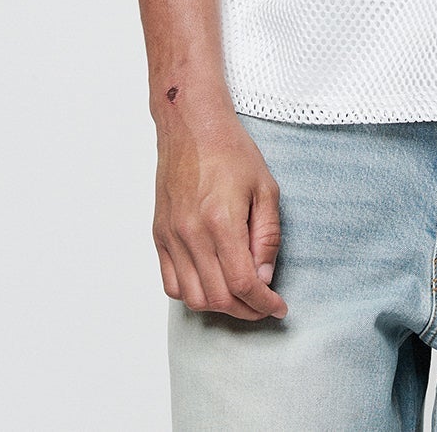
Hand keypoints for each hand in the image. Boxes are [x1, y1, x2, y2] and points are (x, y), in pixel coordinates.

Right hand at [153, 104, 287, 320]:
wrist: (192, 126)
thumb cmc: (231, 151)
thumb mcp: (265, 188)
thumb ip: (267, 237)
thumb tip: (264, 278)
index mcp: (221, 220)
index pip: (243, 283)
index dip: (264, 303)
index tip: (278, 307)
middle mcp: (191, 233)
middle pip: (218, 297)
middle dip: (246, 310)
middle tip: (263, 305)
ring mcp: (171, 236)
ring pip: (192, 298)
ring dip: (219, 306)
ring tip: (240, 296)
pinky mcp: (159, 235)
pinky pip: (171, 283)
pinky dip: (192, 294)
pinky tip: (212, 283)